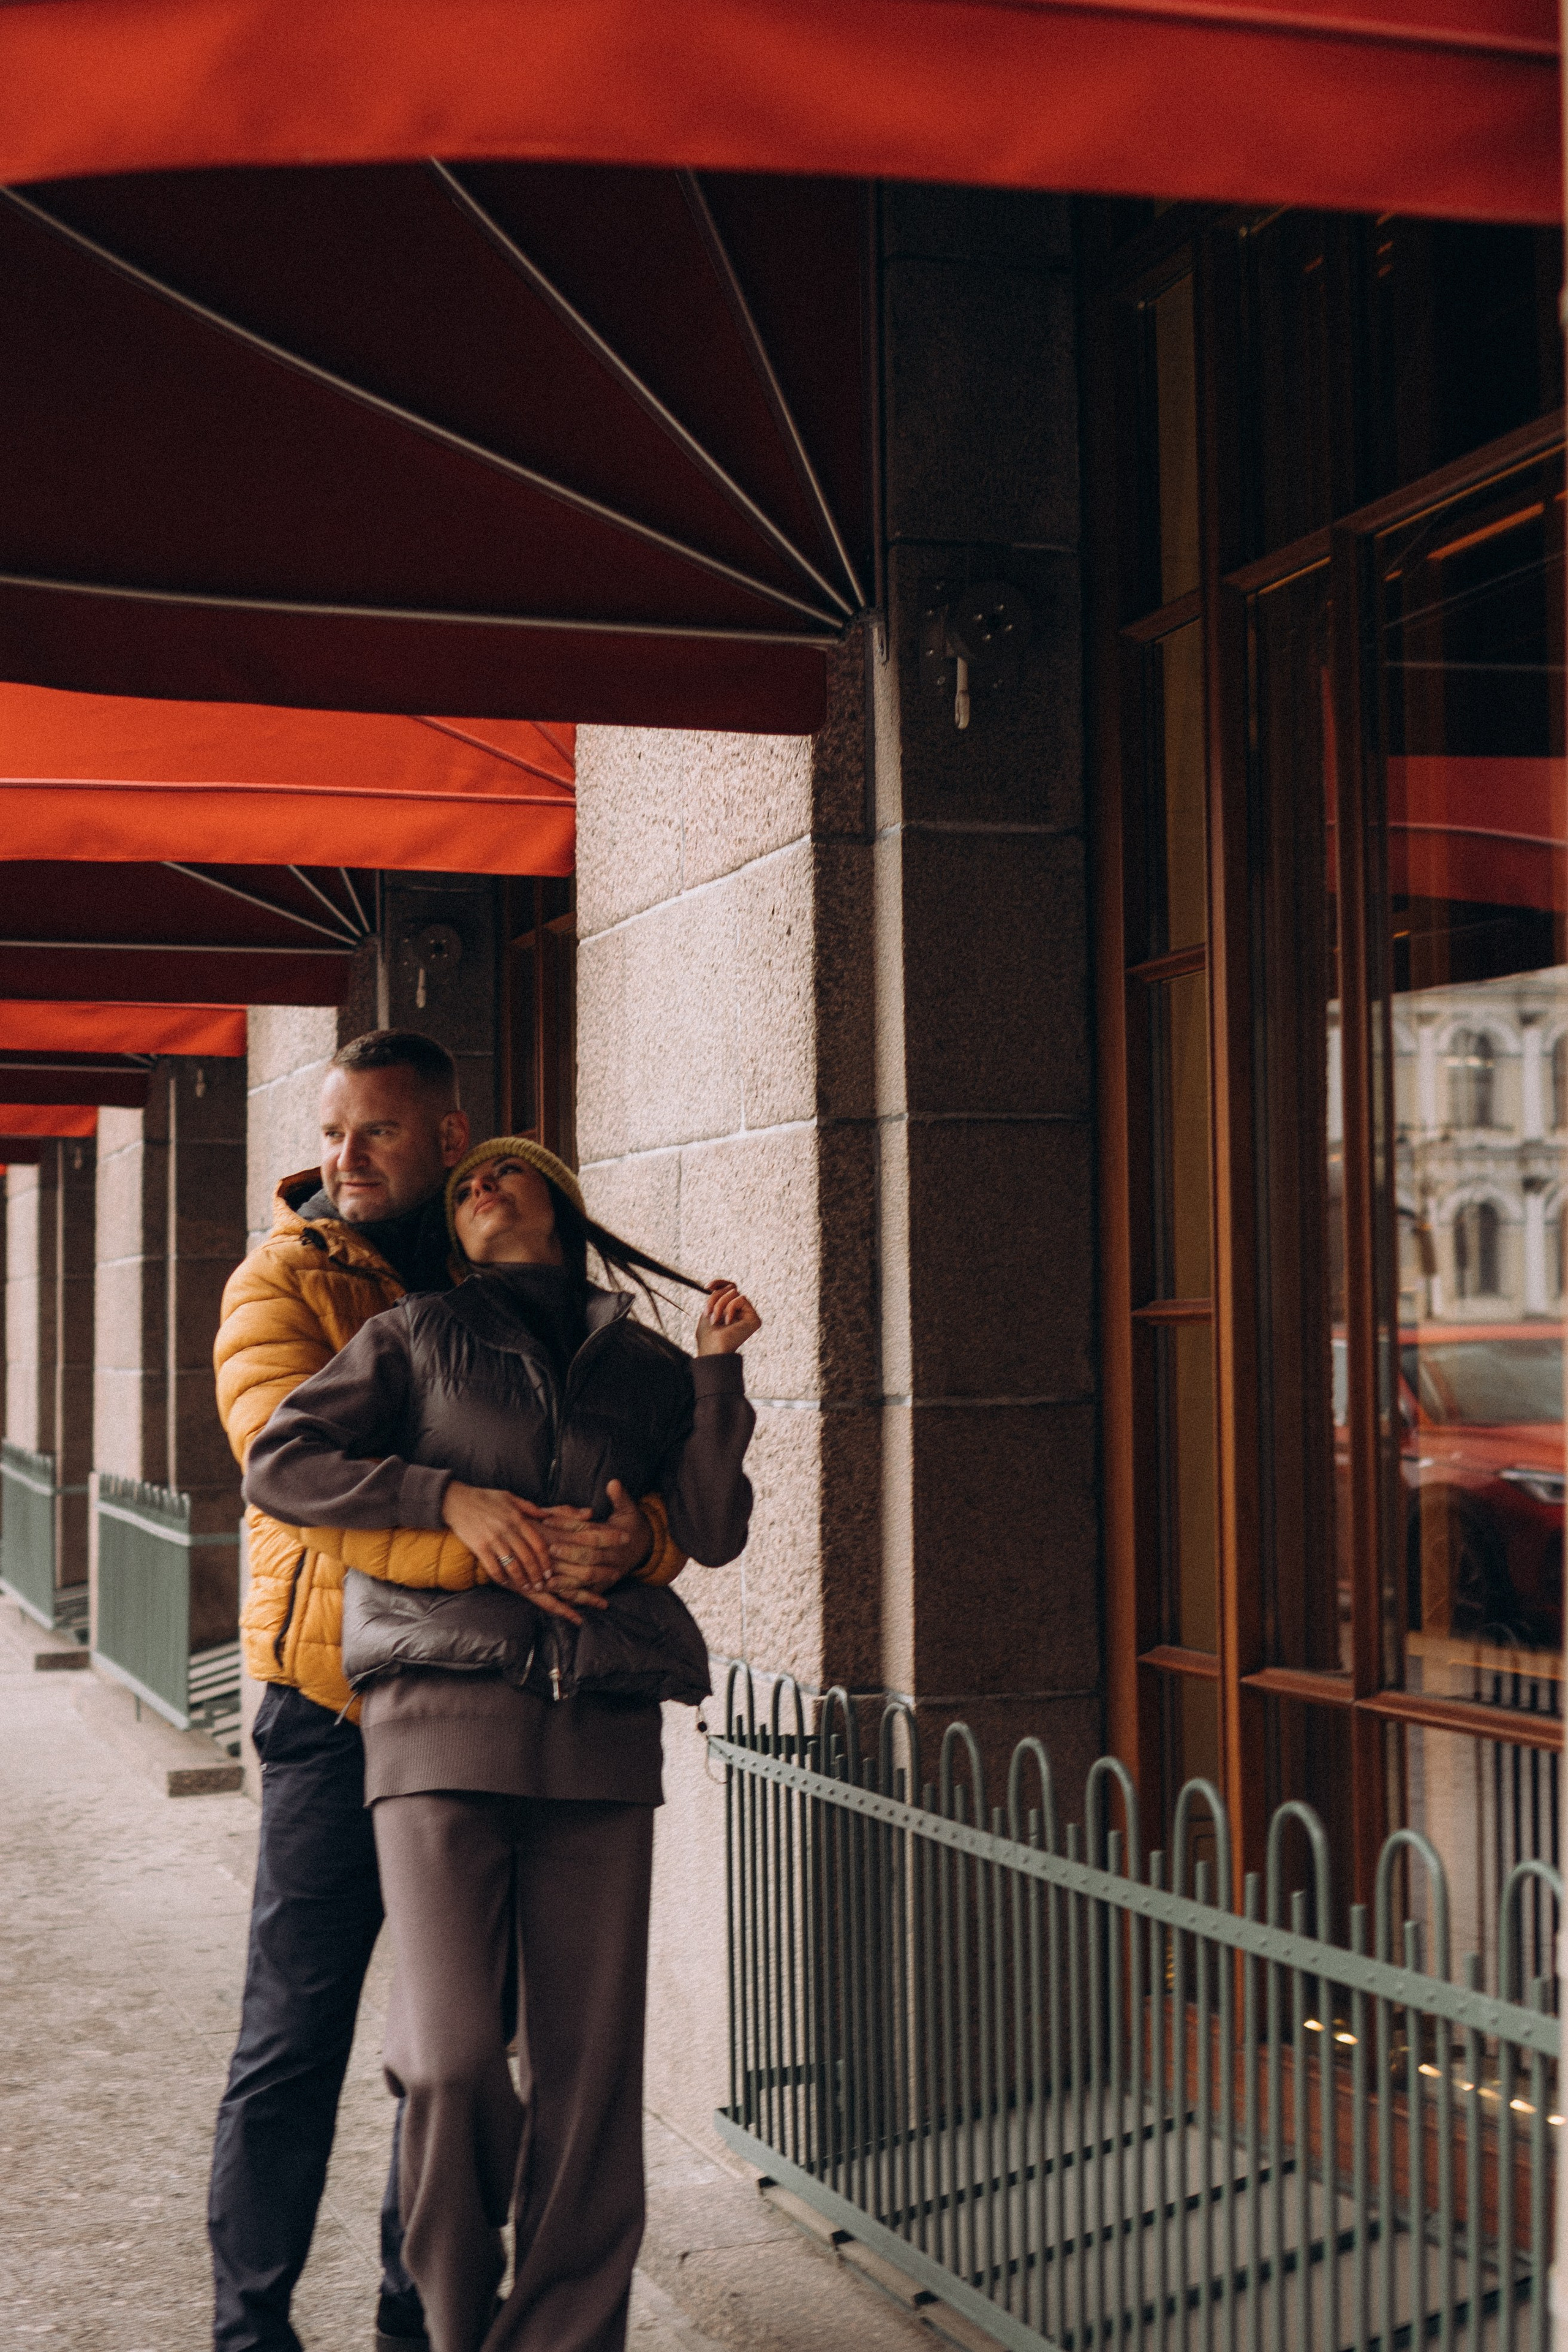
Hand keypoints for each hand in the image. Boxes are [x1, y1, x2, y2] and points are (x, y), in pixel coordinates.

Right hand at [439, 1480, 606, 1623]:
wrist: (455, 1499)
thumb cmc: (483, 1498)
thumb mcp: (509, 1496)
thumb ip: (528, 1507)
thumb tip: (546, 1516)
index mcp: (517, 1518)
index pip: (538, 1544)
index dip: (546, 1561)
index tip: (549, 1572)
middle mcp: (507, 1529)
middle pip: (528, 1558)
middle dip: (537, 1575)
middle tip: (540, 1586)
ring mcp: (493, 1539)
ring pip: (513, 1565)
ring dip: (522, 1579)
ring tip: (526, 1587)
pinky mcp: (479, 1547)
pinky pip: (494, 1567)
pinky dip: (501, 1577)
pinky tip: (506, 1582)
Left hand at [538, 1479, 650, 1593]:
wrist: (643, 1549)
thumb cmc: (629, 1525)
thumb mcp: (628, 1510)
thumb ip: (620, 1498)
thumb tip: (613, 1483)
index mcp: (615, 1538)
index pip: (590, 1531)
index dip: (568, 1525)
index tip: (548, 1520)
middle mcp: (612, 1558)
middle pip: (589, 1557)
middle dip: (568, 1553)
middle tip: (548, 1548)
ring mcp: (607, 1575)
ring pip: (585, 1578)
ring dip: (564, 1579)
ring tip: (542, 1577)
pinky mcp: (602, 1587)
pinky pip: (585, 1594)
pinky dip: (569, 1594)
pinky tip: (550, 1592)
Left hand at [695, 1279, 761, 1356]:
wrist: (712, 1349)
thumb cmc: (707, 1335)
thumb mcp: (709, 1310)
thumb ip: (718, 1296)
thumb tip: (728, 1287)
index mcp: (730, 1310)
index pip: (729, 1288)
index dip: (719, 1283)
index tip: (707, 1286)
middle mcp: (740, 1312)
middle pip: (730, 1289)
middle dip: (715, 1298)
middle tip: (708, 1312)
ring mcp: (747, 1315)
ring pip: (734, 1293)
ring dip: (720, 1304)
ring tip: (715, 1319)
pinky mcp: (754, 1319)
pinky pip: (741, 1299)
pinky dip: (730, 1308)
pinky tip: (728, 1322)